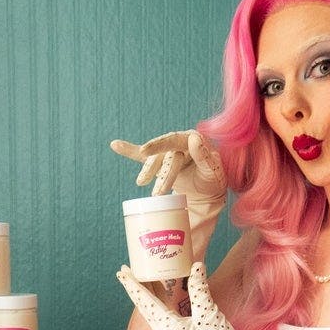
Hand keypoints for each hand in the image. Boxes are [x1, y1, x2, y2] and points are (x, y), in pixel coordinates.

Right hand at [110, 130, 225, 199]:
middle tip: (158, 192)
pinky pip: (142, 156)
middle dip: (160, 174)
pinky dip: (128, 150)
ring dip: (148, 171)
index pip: (175, 141)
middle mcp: (178, 142)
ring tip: (142, 183)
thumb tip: (194, 138)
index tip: (146, 151)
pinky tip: (115, 145)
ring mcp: (167, 152)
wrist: (207, 190)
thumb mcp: (213, 171)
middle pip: (165, 156)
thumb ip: (205, 156)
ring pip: (154, 160)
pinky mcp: (159, 162)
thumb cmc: (212, 179)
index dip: (159, 145)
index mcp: (192, 140)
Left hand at [117, 262, 294, 329]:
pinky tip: (160, 295)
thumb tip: (196, 266)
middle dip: (135, 287)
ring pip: (152, 311)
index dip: (132, 285)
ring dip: (146, 294)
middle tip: (126, 270)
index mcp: (168, 328)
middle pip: (144, 306)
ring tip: (141, 278)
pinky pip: (161, 317)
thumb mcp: (209, 314)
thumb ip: (200, 289)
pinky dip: (157, 302)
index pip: (144, 301)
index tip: (122, 271)